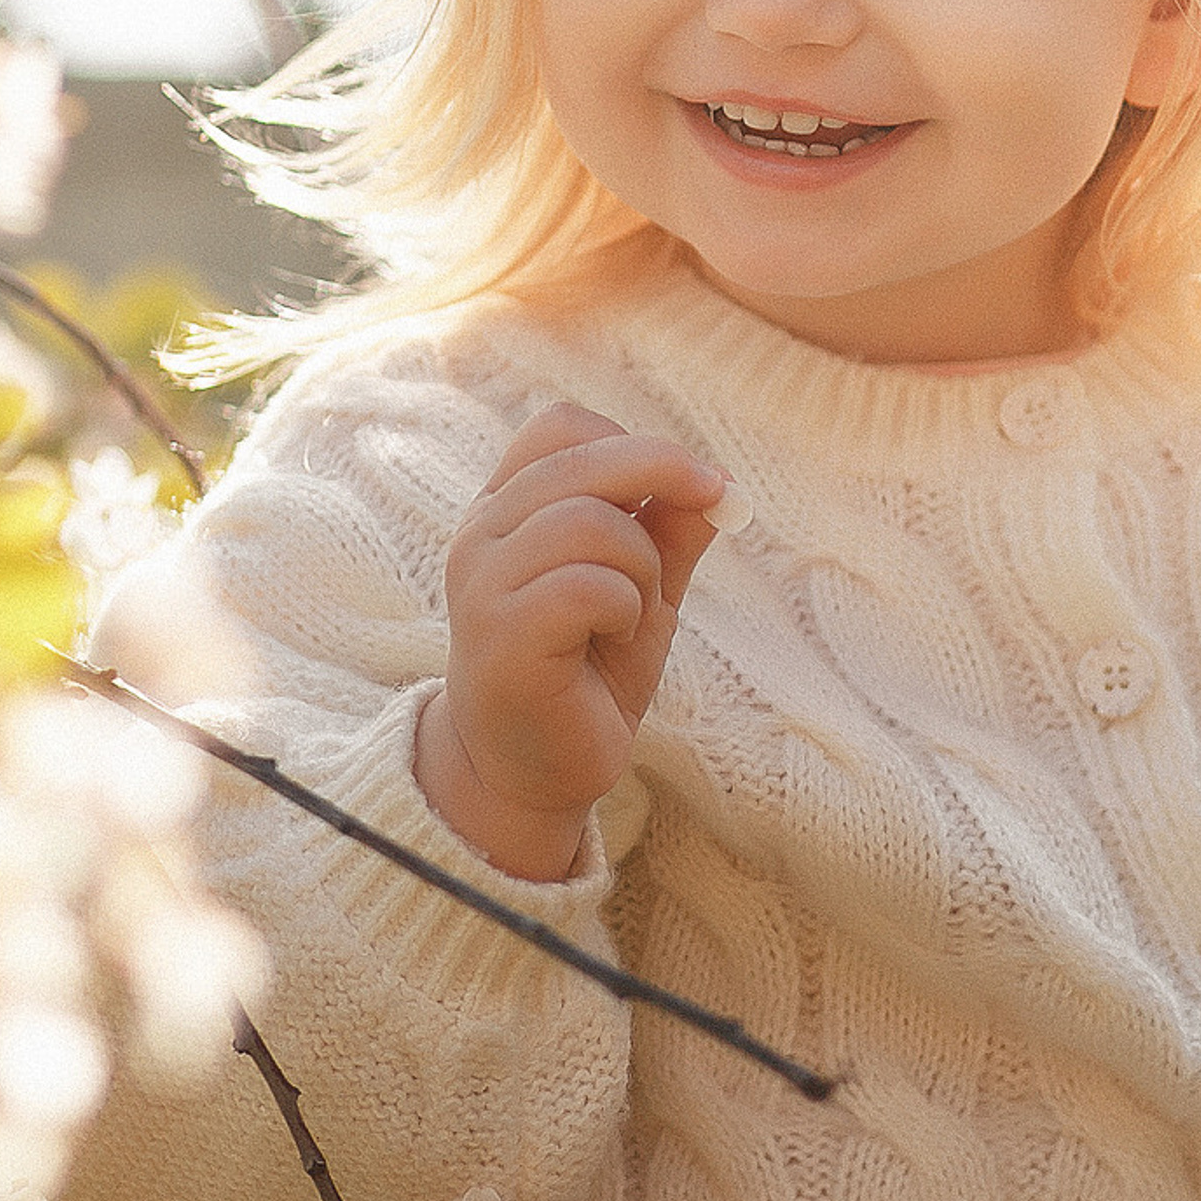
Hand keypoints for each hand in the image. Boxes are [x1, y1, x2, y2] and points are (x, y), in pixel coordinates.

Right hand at [416, 404, 728, 880]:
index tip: (695, 484)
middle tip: (713, 509)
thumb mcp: (642, 589)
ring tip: (633, 613)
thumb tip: (719, 485)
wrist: (533, 773)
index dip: (635, 443)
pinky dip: (625, 608)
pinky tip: (614, 639)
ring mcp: (481, 584)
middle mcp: (481, 533)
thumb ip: (670, 533)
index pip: (561, 426)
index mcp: (505, 508)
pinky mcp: (499, 637)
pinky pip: (586, 586)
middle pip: (583, 457)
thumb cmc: (585, 673)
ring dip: (641, 566)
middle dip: (666, 478)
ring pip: (590, 522)